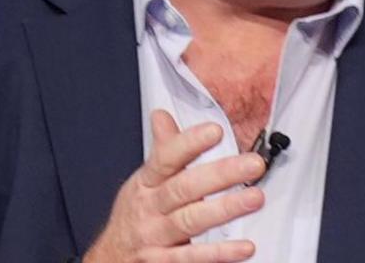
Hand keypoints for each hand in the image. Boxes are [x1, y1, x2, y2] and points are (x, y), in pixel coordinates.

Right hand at [83, 110, 266, 262]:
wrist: (110, 260)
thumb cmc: (134, 217)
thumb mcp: (142, 182)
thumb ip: (162, 151)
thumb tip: (162, 116)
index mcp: (146, 184)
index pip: (166, 158)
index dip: (189, 143)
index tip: (215, 130)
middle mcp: (150, 208)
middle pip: (185, 188)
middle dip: (221, 174)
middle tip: (253, 163)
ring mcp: (156, 237)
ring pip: (191, 220)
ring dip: (225, 209)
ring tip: (254, 197)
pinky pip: (191, 258)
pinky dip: (219, 254)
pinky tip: (243, 247)